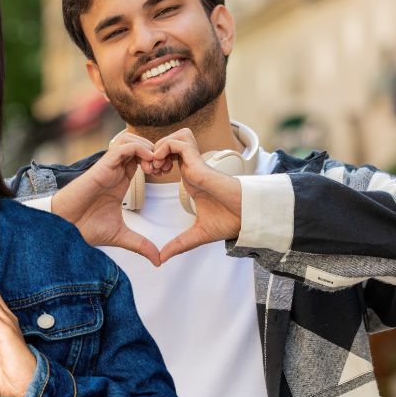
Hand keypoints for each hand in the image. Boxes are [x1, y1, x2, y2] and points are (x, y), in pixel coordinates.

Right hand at [51, 135, 162, 265]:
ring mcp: (108, 166)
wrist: (65, 227)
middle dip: (156, 151)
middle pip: (138, 144)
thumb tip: (157, 260)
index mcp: (120, 181)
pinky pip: (123, 146)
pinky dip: (139, 149)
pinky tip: (147, 162)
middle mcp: (115, 170)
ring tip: (155, 164)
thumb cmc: (85, 228)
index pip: (142, 159)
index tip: (166, 175)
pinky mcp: (102, 166)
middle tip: (164, 167)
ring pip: (131, 140)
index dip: (156, 162)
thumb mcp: (121, 236)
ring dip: (147, 147)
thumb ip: (140, 245)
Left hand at [147, 128, 243, 261]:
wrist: (247, 218)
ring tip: (154, 164)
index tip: (148, 175)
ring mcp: (197, 163)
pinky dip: (167, 147)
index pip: (169, 157)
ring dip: (160, 146)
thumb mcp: (197, 235)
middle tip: (149, 168)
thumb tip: (161, 259)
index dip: (155, 161)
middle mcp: (193, 168)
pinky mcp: (200, 163)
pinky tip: (160, 162)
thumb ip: (178, 244)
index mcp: (190, 178)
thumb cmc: (230, 221)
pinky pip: (180, 143)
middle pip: (171, 142)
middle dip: (154, 150)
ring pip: (176, 137)